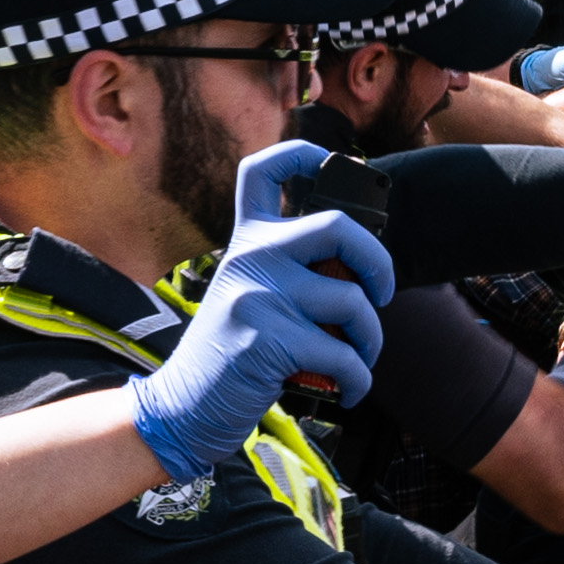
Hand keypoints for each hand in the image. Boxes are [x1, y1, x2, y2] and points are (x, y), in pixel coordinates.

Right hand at [136, 144, 390, 479]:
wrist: (183, 410)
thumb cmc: (232, 356)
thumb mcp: (250, 296)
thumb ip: (291, 272)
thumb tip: (363, 270)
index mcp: (247, 242)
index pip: (264, 170)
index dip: (305, 154)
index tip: (336, 166)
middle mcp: (251, 257)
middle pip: (339, 227)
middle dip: (378, 263)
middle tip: (380, 294)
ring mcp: (257, 296)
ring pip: (352, 302)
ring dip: (369, 341)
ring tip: (356, 360)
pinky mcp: (267, 340)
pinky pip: (343, 355)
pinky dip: (358, 380)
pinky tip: (347, 391)